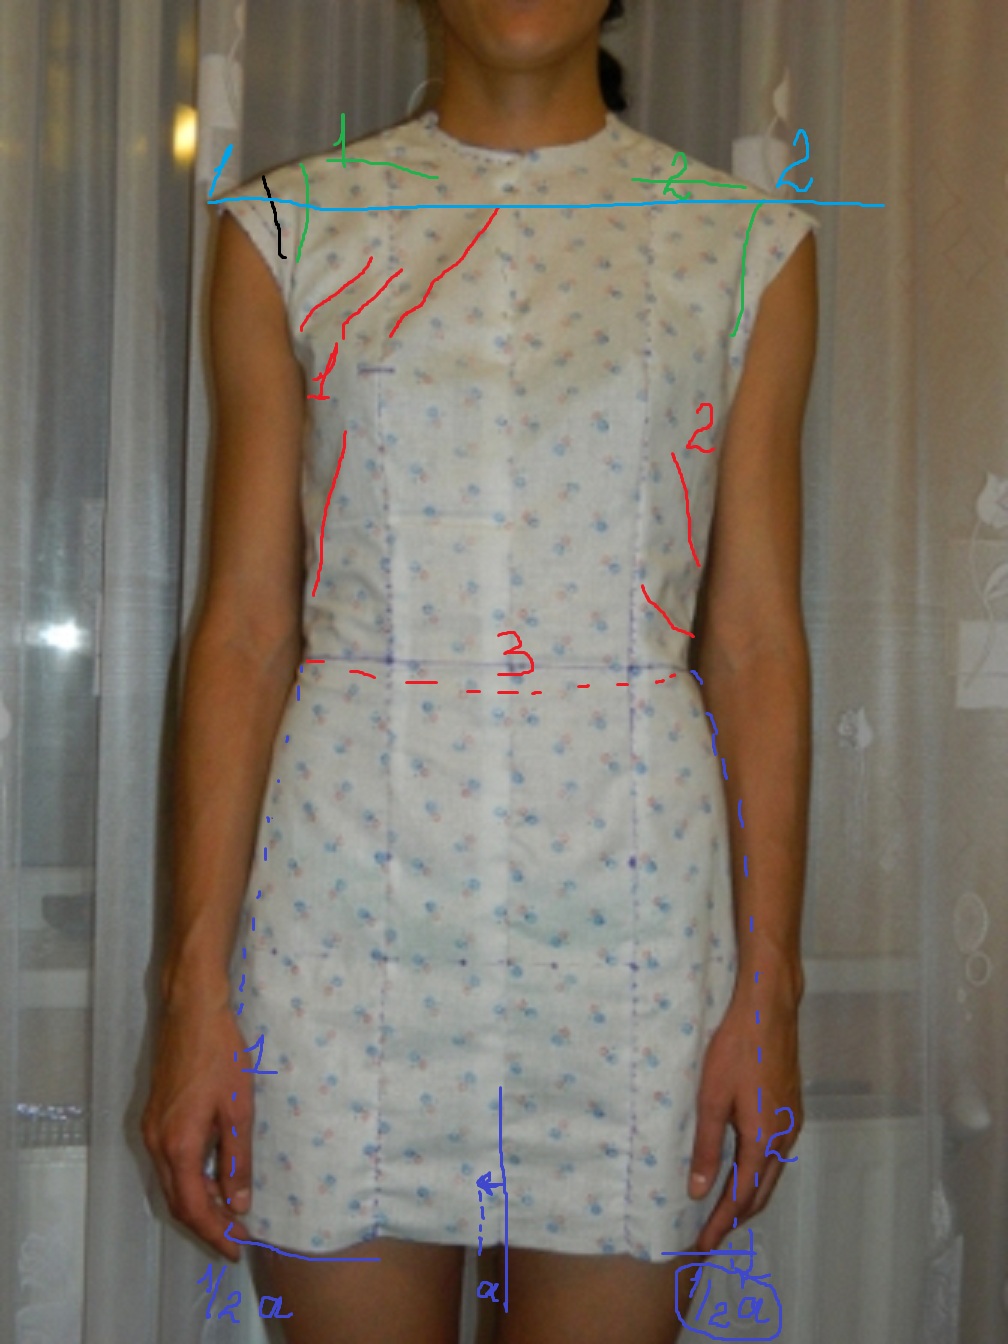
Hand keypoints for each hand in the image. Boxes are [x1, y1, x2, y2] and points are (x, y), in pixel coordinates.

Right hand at [142, 998, 253, 1261]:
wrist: (191, 1010)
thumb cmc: (220, 1054)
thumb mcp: (238, 1108)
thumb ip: (237, 1158)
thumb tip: (237, 1202)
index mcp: (178, 1145)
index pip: (193, 1206)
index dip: (214, 1233)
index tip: (236, 1249)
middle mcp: (156, 1142)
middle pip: (177, 1200)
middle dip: (205, 1223)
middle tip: (235, 1238)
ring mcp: (151, 1128)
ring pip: (171, 1181)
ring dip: (198, 1200)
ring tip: (229, 1211)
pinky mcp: (155, 1115)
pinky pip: (170, 1161)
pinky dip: (190, 1177)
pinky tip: (214, 1174)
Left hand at [687, 986, 801, 1252]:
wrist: (768, 1010)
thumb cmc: (736, 1049)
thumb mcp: (712, 1098)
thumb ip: (708, 1147)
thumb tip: (699, 1191)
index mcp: (764, 1139)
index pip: (741, 1195)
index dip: (722, 1223)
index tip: (703, 1244)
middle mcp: (784, 1137)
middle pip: (762, 1192)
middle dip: (736, 1217)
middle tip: (711, 1237)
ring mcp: (791, 1122)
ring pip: (772, 1174)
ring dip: (750, 1196)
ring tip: (725, 1212)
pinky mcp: (791, 1107)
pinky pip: (777, 1154)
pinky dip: (760, 1173)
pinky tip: (745, 1171)